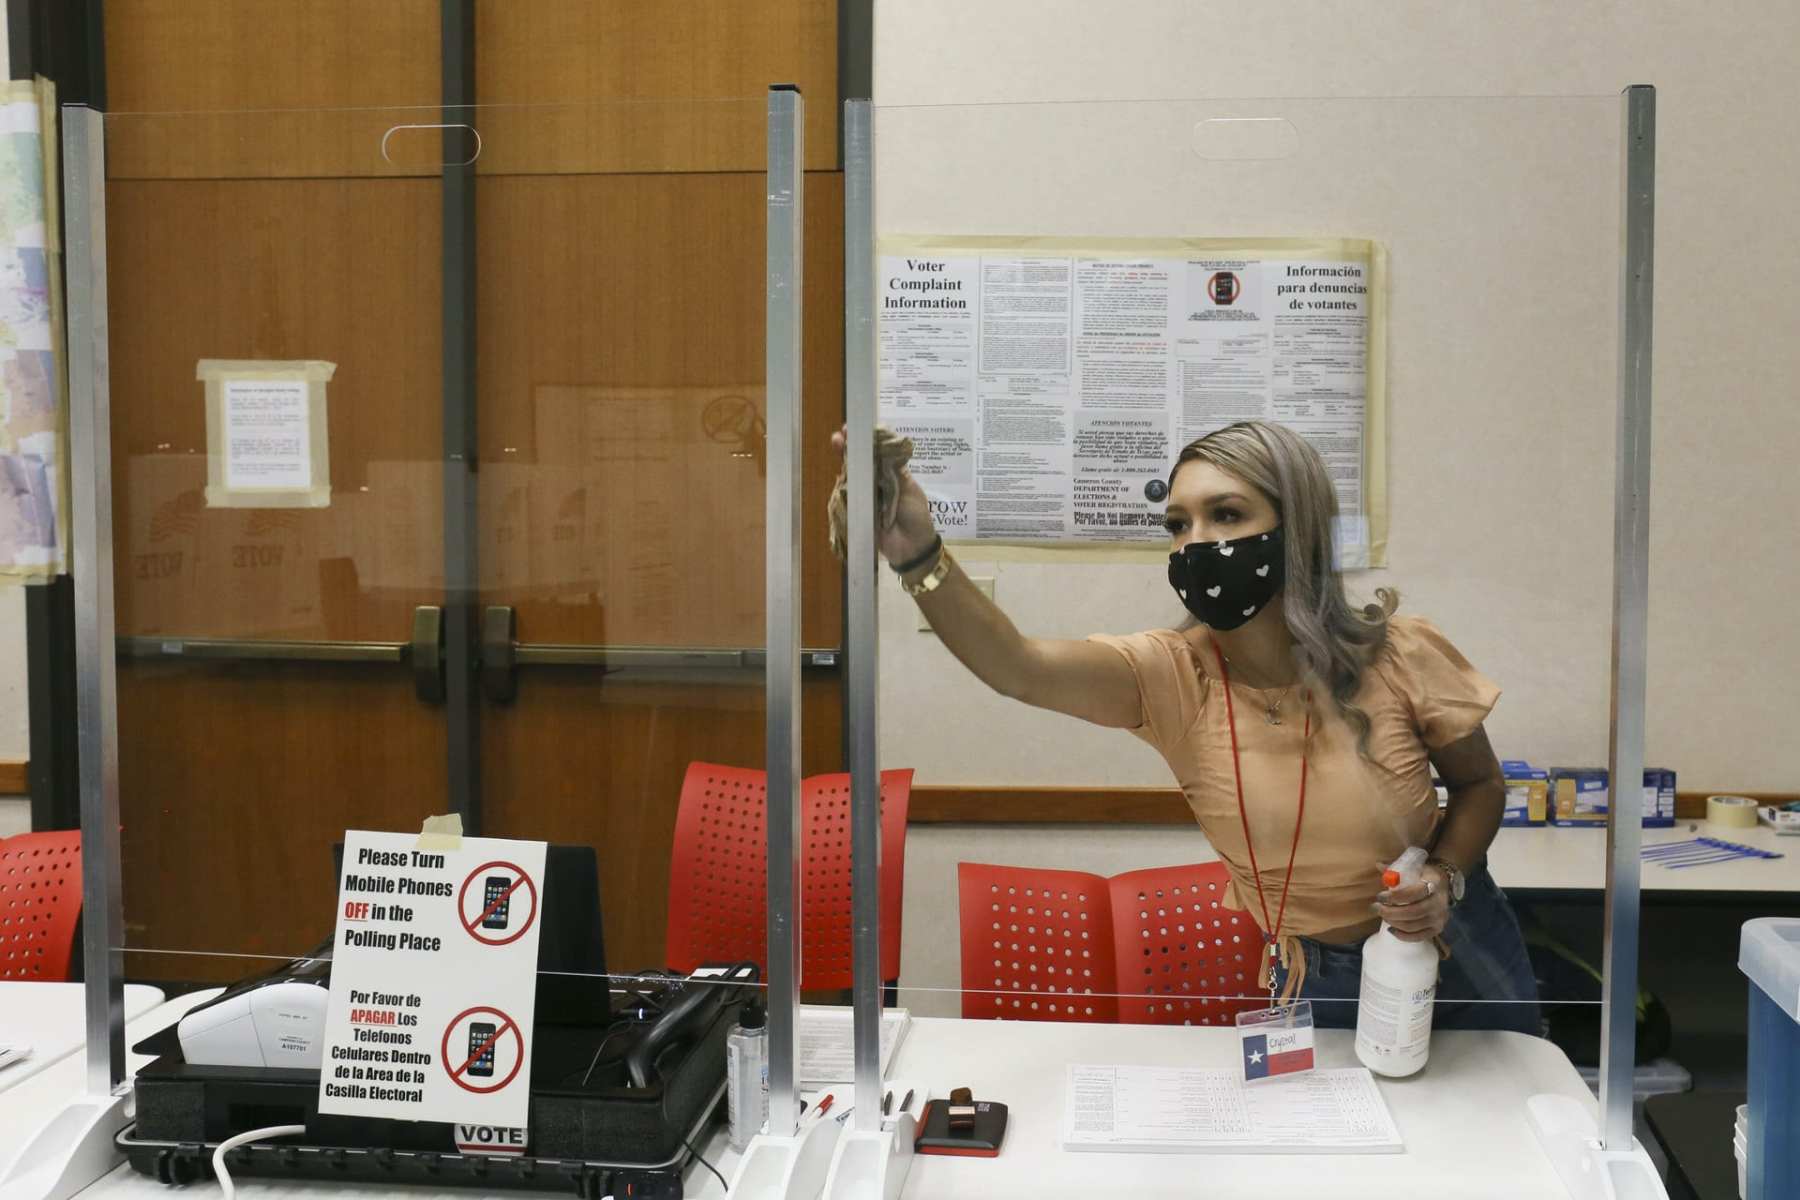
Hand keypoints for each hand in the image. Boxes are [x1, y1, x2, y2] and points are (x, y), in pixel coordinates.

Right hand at [832, 426, 937, 564]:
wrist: (912, 546)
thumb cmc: (915, 515)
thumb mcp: (909, 487)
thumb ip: (896, 469)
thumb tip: (885, 444)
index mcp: (889, 474)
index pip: (875, 453)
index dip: (866, 441)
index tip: (856, 429)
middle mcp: (875, 483)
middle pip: (859, 462)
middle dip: (849, 448)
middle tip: (841, 435)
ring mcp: (864, 497)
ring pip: (851, 476)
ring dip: (844, 462)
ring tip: (838, 445)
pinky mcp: (855, 511)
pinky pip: (846, 496)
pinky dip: (842, 485)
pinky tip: (839, 473)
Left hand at [1374, 863, 1450, 942]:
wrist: (1443, 885)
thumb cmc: (1423, 876)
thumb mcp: (1413, 868)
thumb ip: (1396, 868)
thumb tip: (1378, 864)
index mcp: (1434, 884)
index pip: (1414, 893)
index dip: (1395, 897)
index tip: (1380, 896)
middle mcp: (1439, 903)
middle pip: (1413, 912)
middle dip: (1390, 912)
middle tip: (1376, 907)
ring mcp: (1440, 918)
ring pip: (1413, 926)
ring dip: (1393, 922)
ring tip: (1382, 914)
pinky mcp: (1437, 929)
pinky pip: (1418, 937)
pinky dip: (1402, 935)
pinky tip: (1391, 929)